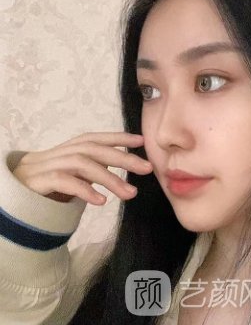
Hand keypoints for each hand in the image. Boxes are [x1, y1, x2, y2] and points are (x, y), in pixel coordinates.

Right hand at [12, 132, 152, 204]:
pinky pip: (64, 182)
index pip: (97, 138)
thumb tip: (124, 173)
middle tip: (147, 169)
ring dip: (109, 179)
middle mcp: (60, 153)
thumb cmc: (47, 186)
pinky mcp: (37, 182)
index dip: (119, 137)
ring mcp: (47, 165)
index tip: (141, 141)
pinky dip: (84, 190)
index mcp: (70, 149)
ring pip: (83, 165)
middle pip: (95, 150)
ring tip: (130, 194)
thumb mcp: (74, 175)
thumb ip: (94, 170)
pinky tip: (101, 201)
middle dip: (124, 158)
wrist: (9, 197)